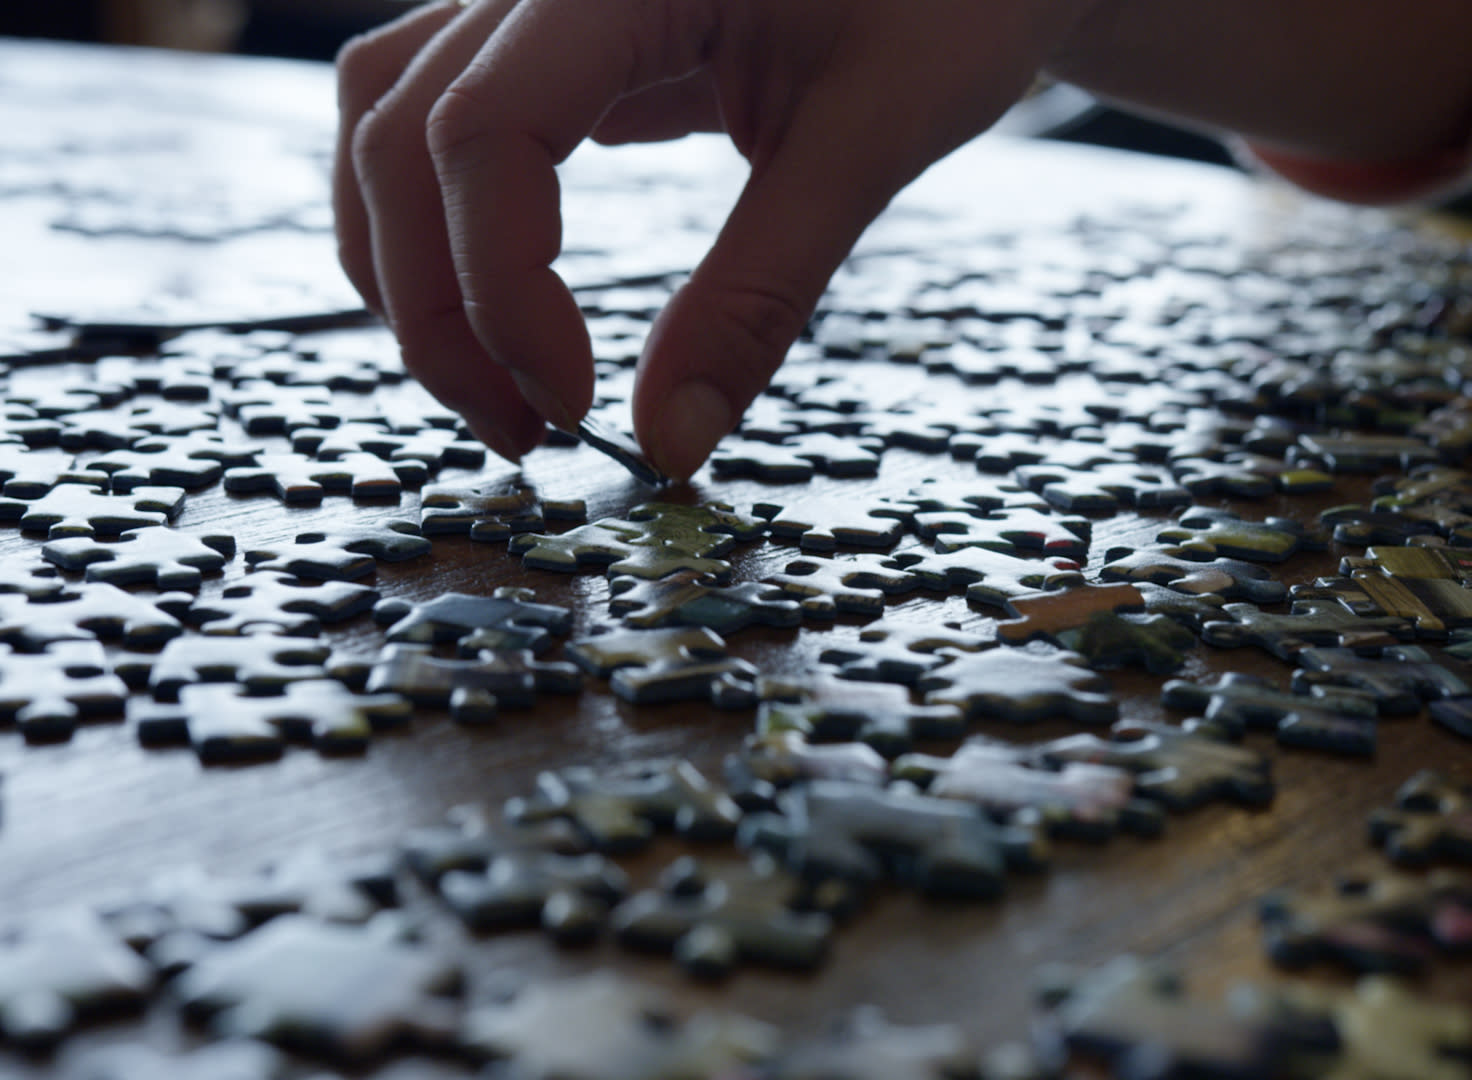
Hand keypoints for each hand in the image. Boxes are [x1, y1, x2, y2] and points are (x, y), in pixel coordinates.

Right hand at [335, 0, 1099, 473]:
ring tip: (497, 384)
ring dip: (413, 267)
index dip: (498, 291)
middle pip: (399, 136)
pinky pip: (443, 111)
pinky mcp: (555, 27)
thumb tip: (669, 442)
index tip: (574, 407)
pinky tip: (507, 296)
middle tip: (526, 436)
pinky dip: (446, 216)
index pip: (480, 133)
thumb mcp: (874, 135)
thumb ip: (764, 289)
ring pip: (387, 118)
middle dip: (434, 310)